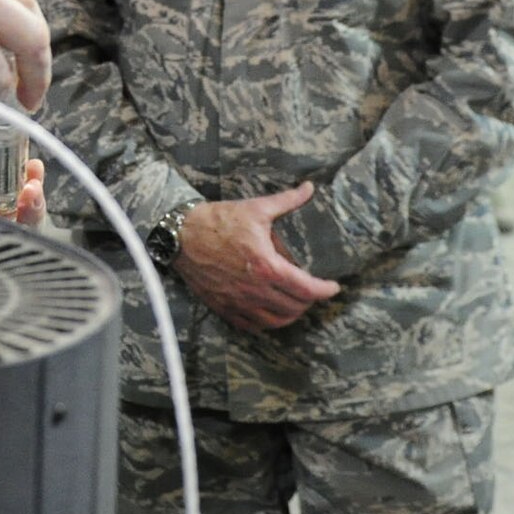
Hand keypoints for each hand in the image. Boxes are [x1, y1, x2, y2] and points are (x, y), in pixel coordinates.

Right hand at [174, 182, 339, 331]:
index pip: (306, 288)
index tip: (333, 287)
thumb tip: (309, 188)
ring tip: (296, 304)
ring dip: (291, 314)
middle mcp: (255, 289)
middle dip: (310, 300)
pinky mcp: (223, 306)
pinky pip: (251, 325)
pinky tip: (270, 313)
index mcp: (267, 266)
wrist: (180, 234)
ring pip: (276, 320)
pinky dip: (267, 323)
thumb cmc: (218, 220)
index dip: (325, 290)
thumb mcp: (256, 208)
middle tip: (313, 290)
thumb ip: (287, 201)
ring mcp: (238, 301)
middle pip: (295, 307)